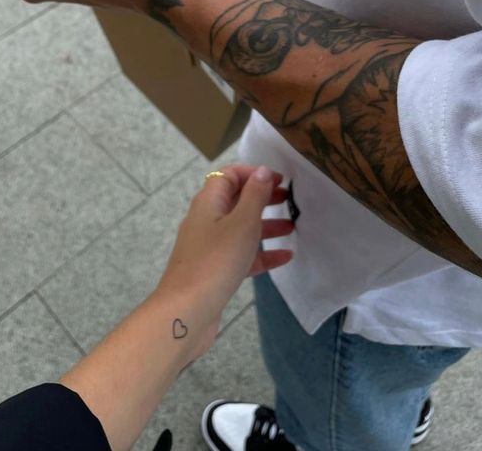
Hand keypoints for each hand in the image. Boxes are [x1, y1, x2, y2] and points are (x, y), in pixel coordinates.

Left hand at [155, 165, 293, 357]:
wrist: (188, 310)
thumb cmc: (216, 260)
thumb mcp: (241, 223)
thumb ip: (255, 196)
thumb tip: (263, 172)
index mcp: (208, 202)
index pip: (228, 176)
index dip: (253, 173)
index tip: (280, 180)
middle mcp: (206, 220)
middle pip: (235, 201)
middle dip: (262, 198)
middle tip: (290, 201)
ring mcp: (209, 246)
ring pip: (240, 229)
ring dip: (265, 225)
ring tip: (293, 227)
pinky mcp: (215, 270)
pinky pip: (242, 254)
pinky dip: (262, 253)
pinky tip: (286, 257)